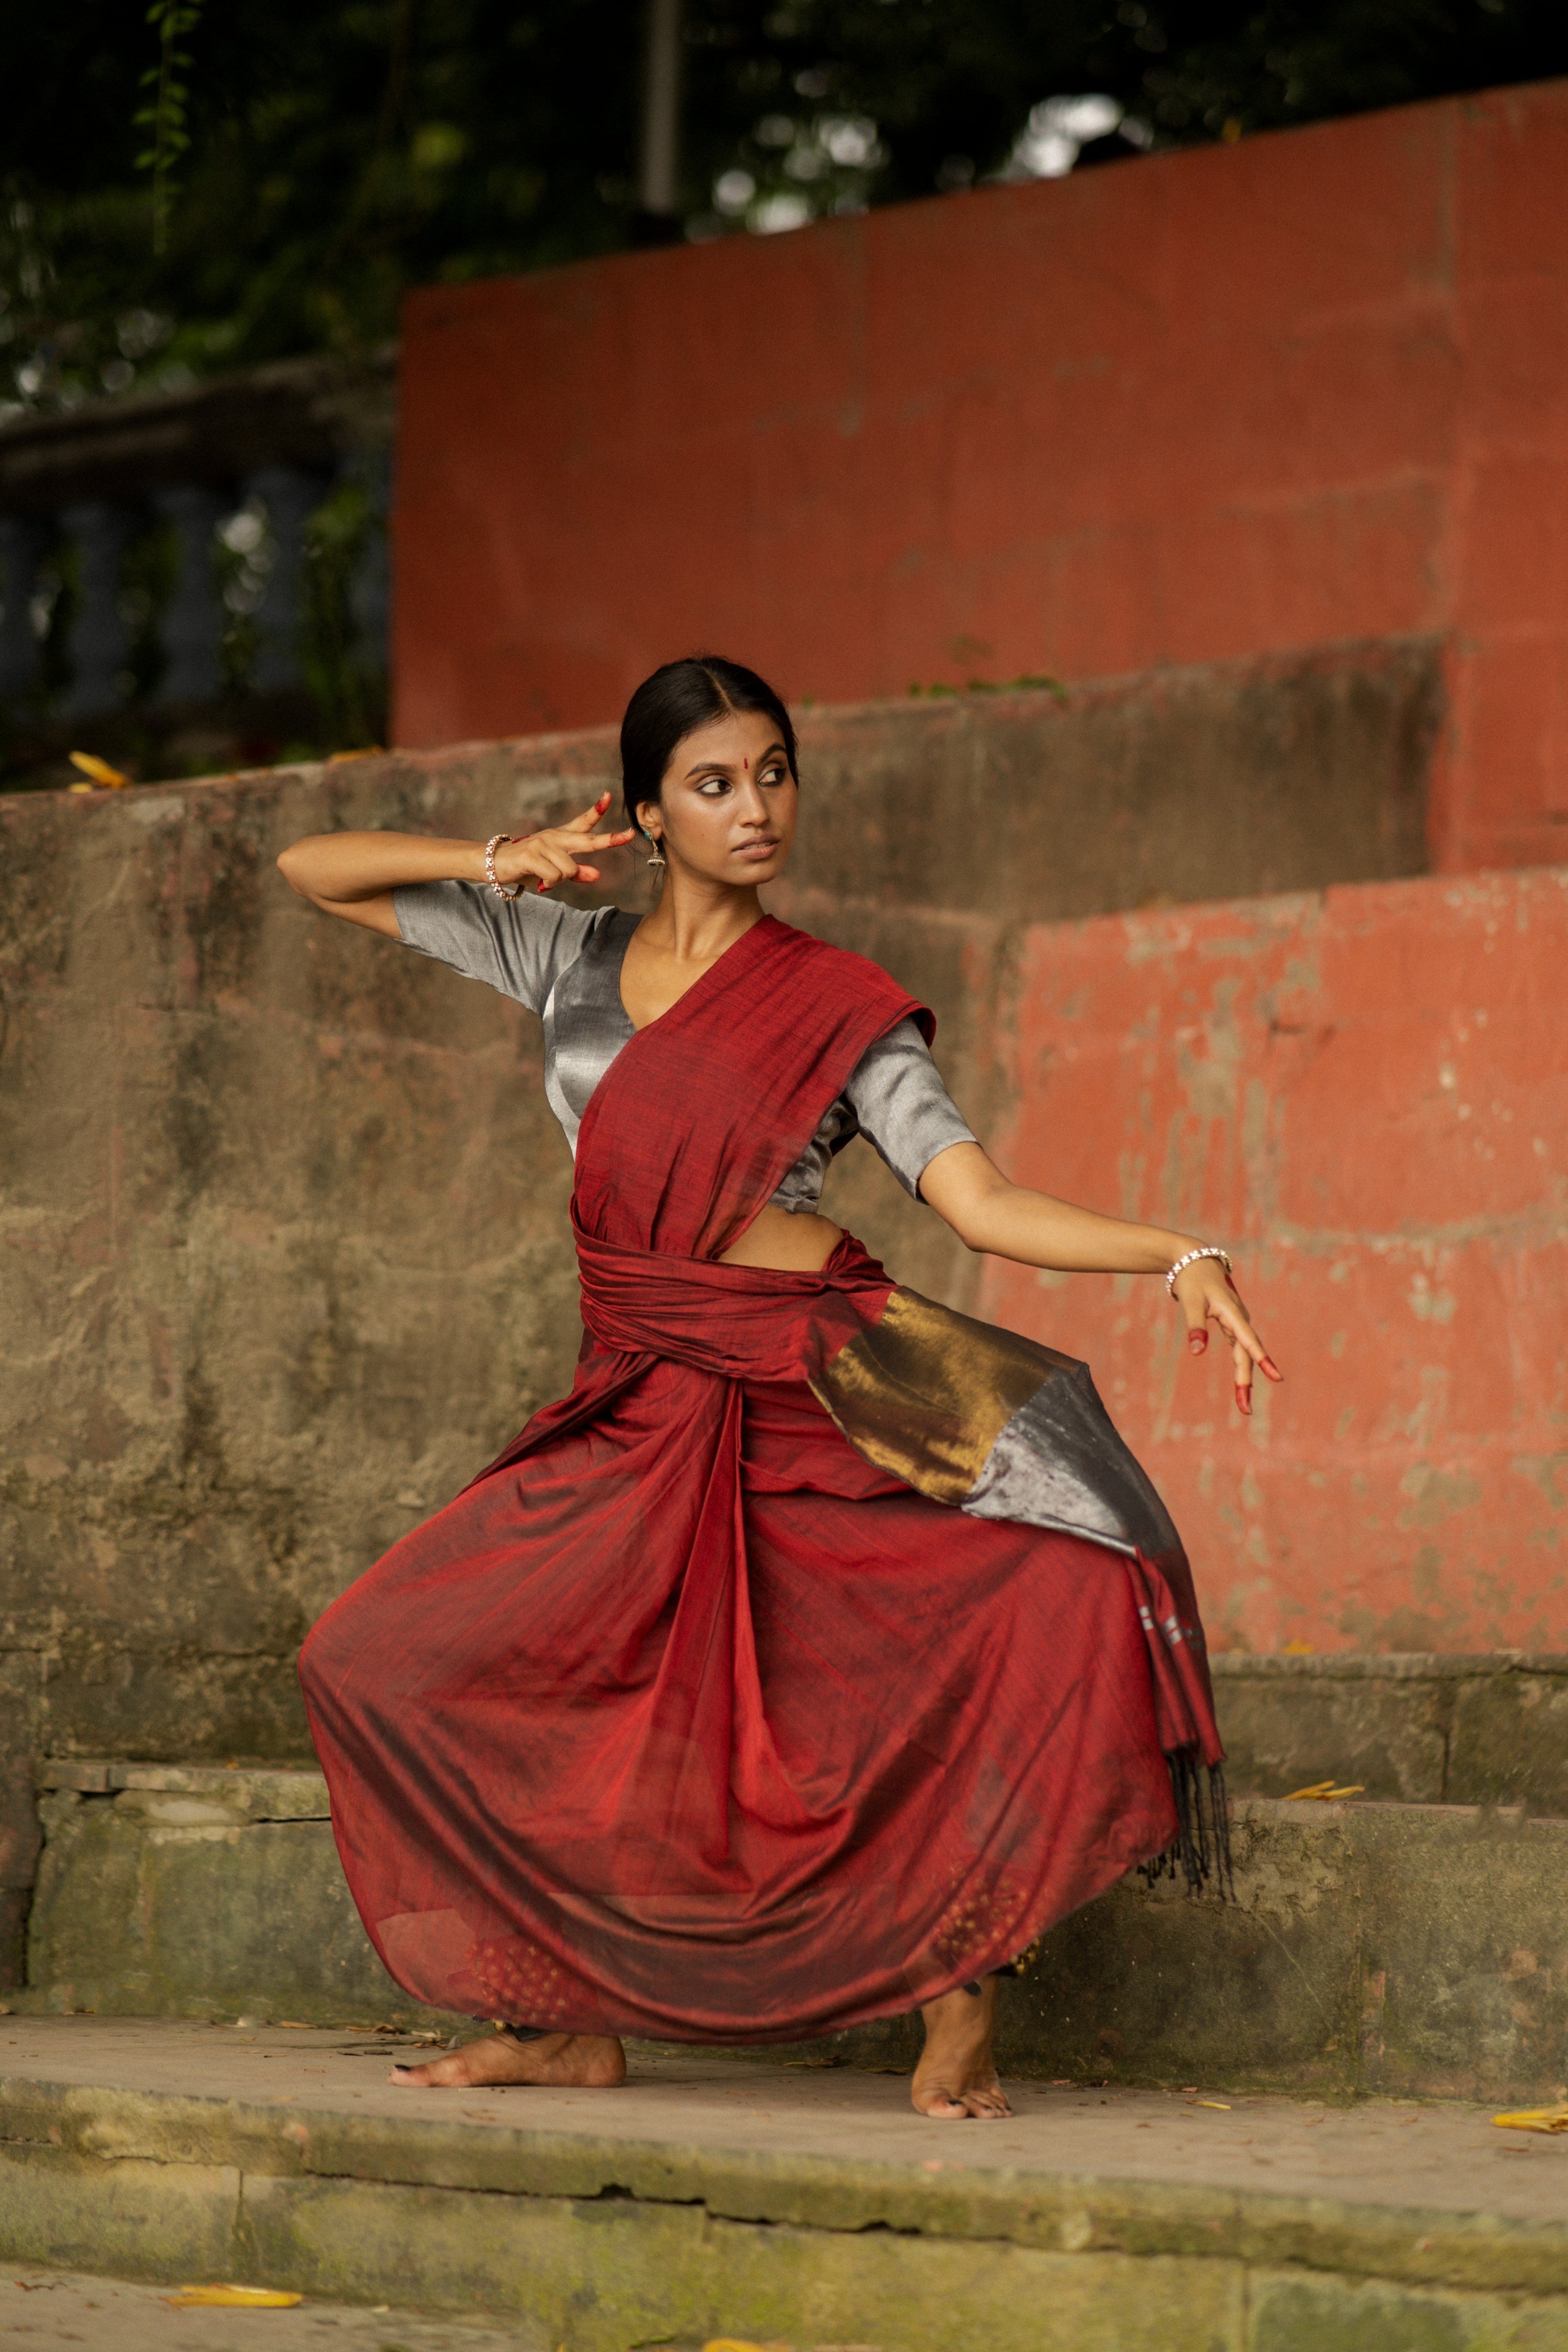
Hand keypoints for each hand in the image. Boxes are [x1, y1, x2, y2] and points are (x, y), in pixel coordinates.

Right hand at [493, 794, 635, 892]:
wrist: (494, 864)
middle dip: (609, 840)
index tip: (609, 796)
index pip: (582, 822)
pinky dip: (549, 883)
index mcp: (561, 837)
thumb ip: (576, 872)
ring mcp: (543, 844)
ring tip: (546, 879)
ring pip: (569, 869)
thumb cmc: (528, 867)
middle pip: (587, 840)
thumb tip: (598, 875)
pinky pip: (554, 875)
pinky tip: (540, 881)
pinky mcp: (531, 855)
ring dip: (559, 880)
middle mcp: (554, 837)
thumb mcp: (555, 871)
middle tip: (629, 835)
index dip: (597, 810)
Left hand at [1172, 1258, 1282, 1417]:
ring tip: (1243, 1404)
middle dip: (1246, 1382)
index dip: (1262, 1359)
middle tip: (1246, 1410)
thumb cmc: (1192, 1280)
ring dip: (1244, 1378)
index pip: (1248, 1340)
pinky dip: (1241, 1366)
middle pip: (1246, 1354)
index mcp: (1232, 1313)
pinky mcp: (1231, 1324)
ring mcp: (1237, 1322)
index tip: (1277, 1378)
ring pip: (1244, 1354)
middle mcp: (1239, 1319)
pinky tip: (1243, 1384)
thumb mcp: (1190, 1301)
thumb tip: (1197, 1352)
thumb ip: (1195, 1326)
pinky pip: (1239, 1349)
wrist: (1195, 1260)